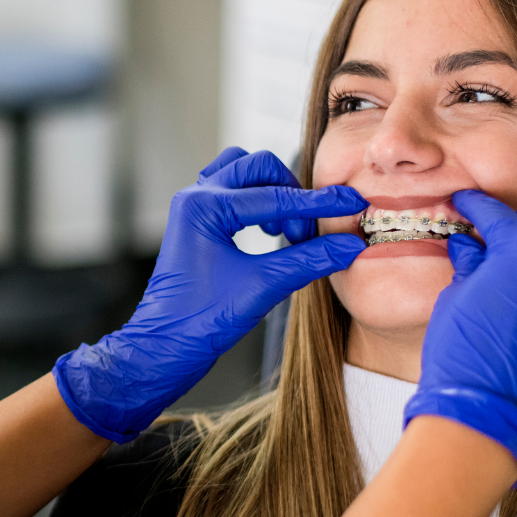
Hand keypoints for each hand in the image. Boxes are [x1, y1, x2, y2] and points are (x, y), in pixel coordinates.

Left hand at [54, 147, 367, 442]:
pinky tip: (272, 231)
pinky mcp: (197, 221)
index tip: (352, 203)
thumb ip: (310, 260)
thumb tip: (350, 245)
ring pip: (243, 173)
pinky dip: (258, 201)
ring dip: (273, 192)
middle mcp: (195, 198)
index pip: (275, 196)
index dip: (319, 203)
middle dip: (291, 194)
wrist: (164, 348)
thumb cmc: (201, 321)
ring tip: (287, 230)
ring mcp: (194, 207)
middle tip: (307, 233)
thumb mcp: (264, 287)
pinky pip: (233, 192)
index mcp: (204, 206)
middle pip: (259, 168)